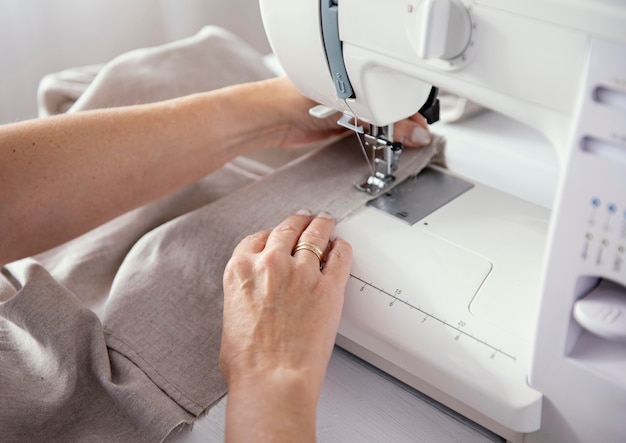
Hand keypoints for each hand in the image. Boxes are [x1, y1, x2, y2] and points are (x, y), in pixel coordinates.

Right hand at [220, 210, 351, 441]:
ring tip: (326, 221)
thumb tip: (254, 299)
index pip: (258, 238)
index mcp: (241, 270)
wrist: (271, 380)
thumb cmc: (248, 362)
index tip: (278, 236)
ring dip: (322, 224)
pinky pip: (340, 256)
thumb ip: (244, 297)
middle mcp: (270, 263)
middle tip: (305, 219)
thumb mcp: (231, 318)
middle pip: (288, 229)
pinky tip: (342, 246)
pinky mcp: (328, 287)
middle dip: (298, 221)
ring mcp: (301, 272)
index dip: (272, 235)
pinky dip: (342, 248)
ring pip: (315, 234)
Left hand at [269, 77, 431, 148]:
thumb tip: (414, 132)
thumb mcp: (351, 108)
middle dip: (404, 128)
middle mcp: (355, 95)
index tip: (423, 131)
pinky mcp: (340, 130)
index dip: (411, 115)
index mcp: (358, 78)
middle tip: (415, 142)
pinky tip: (383, 150)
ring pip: (380, 127)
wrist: (271, 119)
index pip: (396, 97)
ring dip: (391, 138)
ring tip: (403, 148)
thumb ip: (384, 122)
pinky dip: (375, 144)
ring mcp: (347, 113)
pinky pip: (365, 138)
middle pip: (390, 114)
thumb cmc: (298, 100)